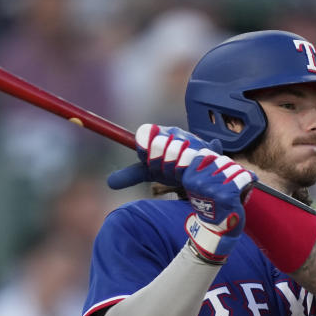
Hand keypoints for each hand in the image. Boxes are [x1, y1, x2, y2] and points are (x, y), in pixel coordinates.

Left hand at [107, 124, 221, 189]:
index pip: (144, 133)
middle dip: (158, 163)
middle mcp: (173, 132)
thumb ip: (131, 175)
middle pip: (157, 145)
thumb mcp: (150, 172)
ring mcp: (190, 139)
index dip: (143, 149)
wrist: (201, 173)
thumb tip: (109, 183)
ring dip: (172, 169)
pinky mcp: (206, 149)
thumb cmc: (172, 168)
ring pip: (173, 153)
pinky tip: (188, 172)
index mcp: (158, 133)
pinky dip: (185, 170)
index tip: (148, 160)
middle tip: (164, 169)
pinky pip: (190, 160)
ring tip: (178, 171)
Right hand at [181, 150, 256, 262]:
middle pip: (222, 160)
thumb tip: (216, 142)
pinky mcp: (227, 194)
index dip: (217, 160)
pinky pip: (242, 176)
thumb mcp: (204, 182)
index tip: (220, 172)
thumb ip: (210, 162)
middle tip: (231, 180)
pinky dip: (249, 178)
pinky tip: (250, 182)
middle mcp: (198, 181)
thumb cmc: (212, 203)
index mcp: (189, 176)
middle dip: (230, 168)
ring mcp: (212, 187)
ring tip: (239, 183)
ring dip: (239, 174)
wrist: (218, 229)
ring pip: (233, 167)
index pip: (207, 154)